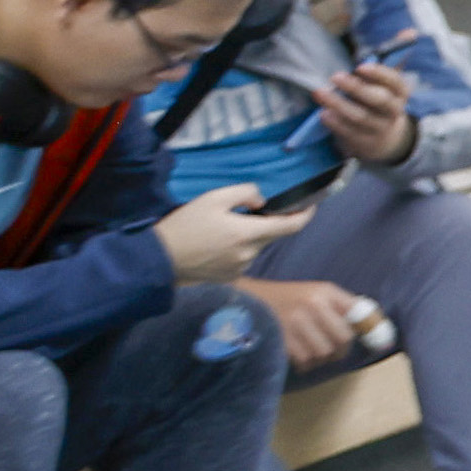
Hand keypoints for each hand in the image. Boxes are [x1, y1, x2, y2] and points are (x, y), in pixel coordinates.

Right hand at [150, 186, 307, 285]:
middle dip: (271, 221)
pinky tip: (217, 242)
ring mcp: (240, 268)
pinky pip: (244, 258)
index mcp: (248, 234)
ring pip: (257, 246)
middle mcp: (249, 254)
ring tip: (223, 227)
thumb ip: (244, 193)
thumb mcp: (213, 198)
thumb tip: (262, 201)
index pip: (292, 226)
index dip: (306, 215)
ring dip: (250, 235)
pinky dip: (239, 247)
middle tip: (251, 209)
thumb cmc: (184, 226)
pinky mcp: (230, 277)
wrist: (159, 259)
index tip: (311, 205)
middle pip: (274, 235)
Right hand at [240, 274, 384, 369]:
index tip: (380, 341)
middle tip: (334, 350)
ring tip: (313, 351)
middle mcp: (313, 304)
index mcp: (325, 291)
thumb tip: (372, 323)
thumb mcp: (314, 293)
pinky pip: (305, 361)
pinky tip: (300, 356)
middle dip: (341, 349)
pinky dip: (306, 364)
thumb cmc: (286, 298)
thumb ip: (341, 306)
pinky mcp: (281, 338)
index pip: (358, 312)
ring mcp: (296, 321)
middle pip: (344, 339)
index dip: (371, 329)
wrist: (246, 299)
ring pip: (324, 352)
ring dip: (321, 358)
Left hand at [315, 64, 419, 163]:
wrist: (384, 138)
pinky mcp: (364, 142)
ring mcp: (380, 128)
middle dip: (356, 87)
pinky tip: (324, 113)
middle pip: (379, 100)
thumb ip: (369, 79)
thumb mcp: (381, 89)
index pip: (395, 81)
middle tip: (335, 76)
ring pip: (360, 116)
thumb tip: (348, 73)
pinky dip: (335, 123)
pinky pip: (349, 132)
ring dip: (338, 104)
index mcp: (400, 93)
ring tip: (319, 93)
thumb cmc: (376, 103)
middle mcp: (394, 111)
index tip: (359, 67)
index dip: (379, 74)